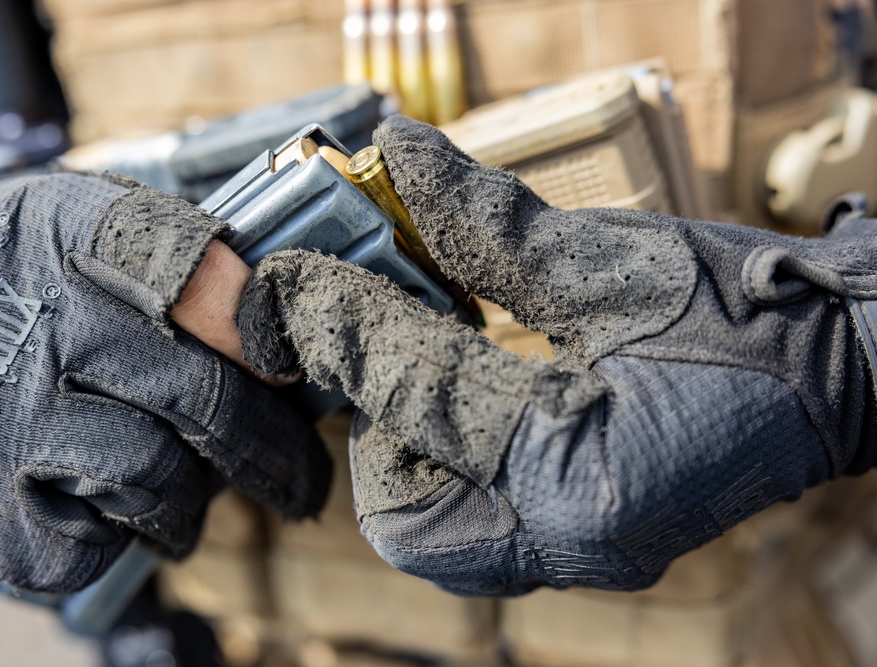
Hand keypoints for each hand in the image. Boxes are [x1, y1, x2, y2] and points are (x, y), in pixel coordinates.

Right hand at [0, 174, 329, 592]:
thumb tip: (284, 342)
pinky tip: (96, 510)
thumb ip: (174, 260)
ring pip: (156, 482)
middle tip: (301, 484)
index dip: (272, 338)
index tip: (298, 375)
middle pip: (204, 400)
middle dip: (274, 455)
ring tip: (182, 498)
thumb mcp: (77, 219)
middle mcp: (38, 319)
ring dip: (187, 506)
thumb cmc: (11, 271)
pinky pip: (85, 551)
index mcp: (75, 230)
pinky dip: (111, 542)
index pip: (210, 279)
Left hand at [235, 116, 876, 594]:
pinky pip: (470, 525)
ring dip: (396, 448)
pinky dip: (438, 460)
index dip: (342, 328)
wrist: (840, 371)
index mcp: (586, 473)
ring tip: (411, 363)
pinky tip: (449, 391)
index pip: (420, 398)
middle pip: (400, 515)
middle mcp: (576, 541)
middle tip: (363, 338)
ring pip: (428, 533)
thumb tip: (399, 154)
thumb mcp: (613, 263)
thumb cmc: (748, 312)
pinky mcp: (578, 542)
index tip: (289, 280)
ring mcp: (579, 555)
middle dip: (365, 420)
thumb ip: (489, 221)